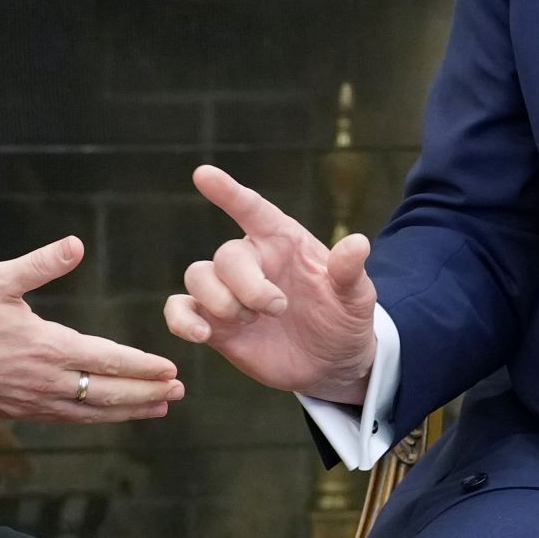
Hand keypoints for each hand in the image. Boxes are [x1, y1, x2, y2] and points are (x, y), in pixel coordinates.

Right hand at [0, 236, 182, 421]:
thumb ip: (41, 263)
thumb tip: (76, 244)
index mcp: (47, 348)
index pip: (107, 362)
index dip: (142, 367)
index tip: (171, 369)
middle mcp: (45, 382)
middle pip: (107, 393)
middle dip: (146, 393)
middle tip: (178, 392)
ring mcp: (32, 402)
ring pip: (91, 413)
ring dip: (127, 411)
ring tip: (158, 409)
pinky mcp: (18, 411)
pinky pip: (67, 420)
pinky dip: (95, 418)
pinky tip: (107, 415)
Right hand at [163, 166, 380, 401]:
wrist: (331, 363)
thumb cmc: (343, 320)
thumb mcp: (356, 298)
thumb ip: (350, 272)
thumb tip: (358, 243)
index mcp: (283, 242)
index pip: (252, 209)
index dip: (228, 192)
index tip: (204, 174)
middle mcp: (253, 261)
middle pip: (227, 255)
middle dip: (248, 285)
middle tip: (277, 309)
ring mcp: (229, 292)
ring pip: (198, 276)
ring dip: (219, 300)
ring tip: (249, 321)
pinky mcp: (215, 323)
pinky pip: (180, 309)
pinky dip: (181, 319)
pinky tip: (202, 334)